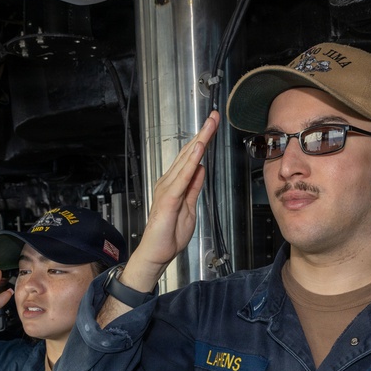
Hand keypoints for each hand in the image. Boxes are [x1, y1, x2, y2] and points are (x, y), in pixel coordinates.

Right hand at [133, 111, 220, 276]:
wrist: (156, 254)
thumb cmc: (169, 235)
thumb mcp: (189, 207)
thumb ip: (194, 187)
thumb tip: (201, 168)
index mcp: (174, 184)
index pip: (190, 158)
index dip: (202, 140)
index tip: (212, 125)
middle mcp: (169, 182)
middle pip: (188, 153)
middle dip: (202, 133)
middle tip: (213, 116)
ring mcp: (167, 188)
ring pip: (186, 159)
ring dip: (199, 141)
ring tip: (209, 125)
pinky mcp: (168, 198)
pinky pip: (182, 177)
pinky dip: (190, 162)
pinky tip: (198, 150)